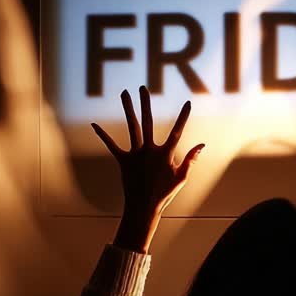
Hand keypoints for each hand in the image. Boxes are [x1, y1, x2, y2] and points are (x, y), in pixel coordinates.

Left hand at [92, 87, 203, 252]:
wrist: (144, 208)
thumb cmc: (164, 194)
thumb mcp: (181, 177)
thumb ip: (191, 159)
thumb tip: (201, 144)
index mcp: (165, 154)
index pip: (177, 131)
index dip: (183, 116)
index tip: (188, 102)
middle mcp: (149, 150)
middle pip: (148, 121)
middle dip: (145, 103)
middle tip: (142, 87)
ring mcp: (135, 154)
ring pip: (132, 127)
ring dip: (128, 109)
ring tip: (124, 93)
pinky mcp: (123, 161)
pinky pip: (112, 145)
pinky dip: (103, 135)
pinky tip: (94, 124)